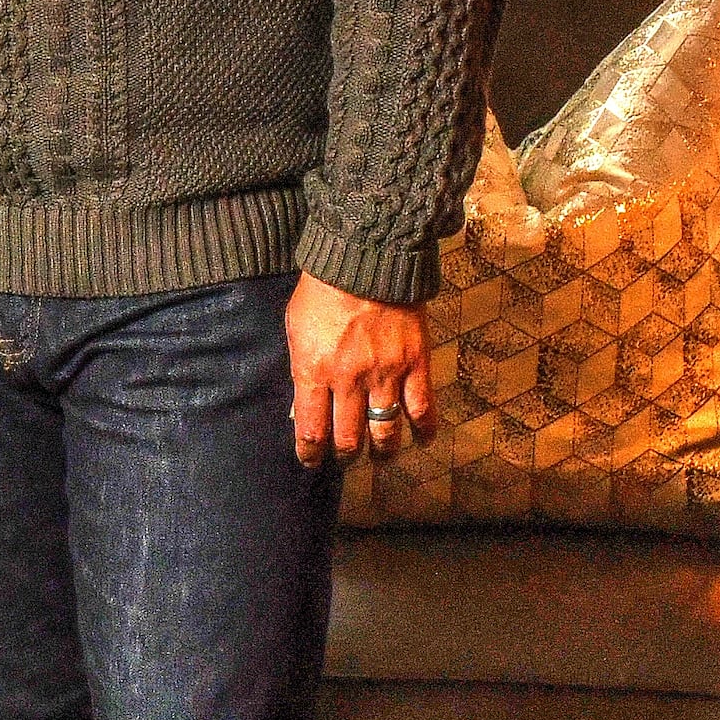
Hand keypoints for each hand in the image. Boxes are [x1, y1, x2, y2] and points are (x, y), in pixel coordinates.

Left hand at [287, 274, 429, 465]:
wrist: (365, 258)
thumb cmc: (322, 291)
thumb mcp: (295, 329)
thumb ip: (302, 369)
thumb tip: (304, 403)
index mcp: (314, 372)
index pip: (311, 430)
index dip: (311, 454)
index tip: (312, 461)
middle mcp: (349, 382)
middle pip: (349, 439)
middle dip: (346, 457)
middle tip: (346, 459)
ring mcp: (385, 375)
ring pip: (385, 431)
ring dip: (383, 452)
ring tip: (381, 456)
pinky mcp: (415, 364)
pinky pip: (422, 408)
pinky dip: (424, 430)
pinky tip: (422, 440)